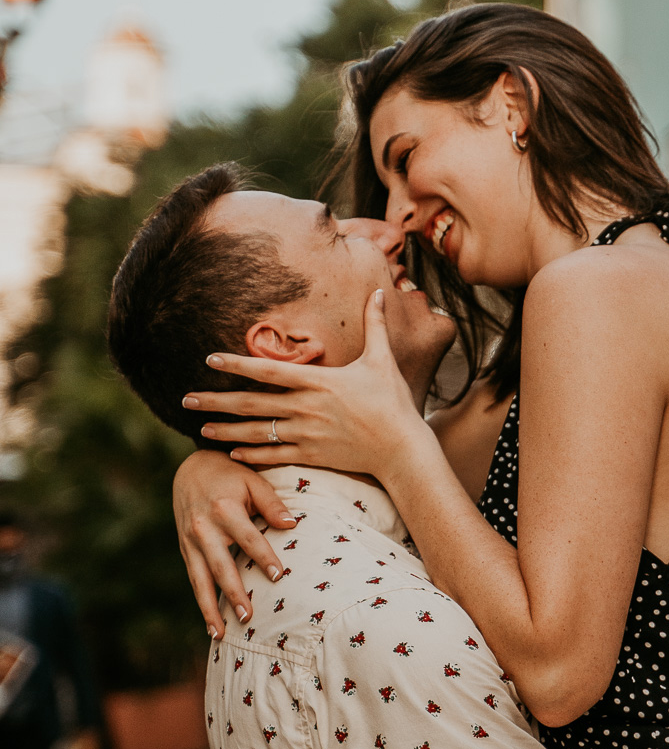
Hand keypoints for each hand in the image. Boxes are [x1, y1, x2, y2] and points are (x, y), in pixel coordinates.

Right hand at [174, 450, 296, 639]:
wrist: (191, 468)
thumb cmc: (231, 475)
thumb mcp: (252, 481)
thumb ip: (271, 503)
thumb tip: (292, 524)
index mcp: (224, 508)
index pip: (248, 537)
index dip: (263, 557)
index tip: (279, 576)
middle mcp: (203, 527)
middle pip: (221, 565)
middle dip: (234, 592)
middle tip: (248, 616)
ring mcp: (190, 541)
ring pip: (201, 580)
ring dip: (210, 608)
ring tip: (221, 634)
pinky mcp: (184, 549)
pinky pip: (193, 579)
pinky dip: (201, 602)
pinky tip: (211, 625)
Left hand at [182, 290, 420, 479]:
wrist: (402, 448)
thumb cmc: (393, 402)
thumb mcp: (382, 359)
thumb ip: (375, 325)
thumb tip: (379, 292)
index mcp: (318, 381)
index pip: (268, 370)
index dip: (236, 364)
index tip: (210, 360)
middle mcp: (305, 407)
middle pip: (251, 403)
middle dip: (215, 401)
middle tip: (186, 399)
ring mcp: (306, 434)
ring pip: (256, 432)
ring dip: (225, 430)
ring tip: (200, 428)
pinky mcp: (312, 456)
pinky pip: (273, 455)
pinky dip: (250, 454)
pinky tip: (231, 452)